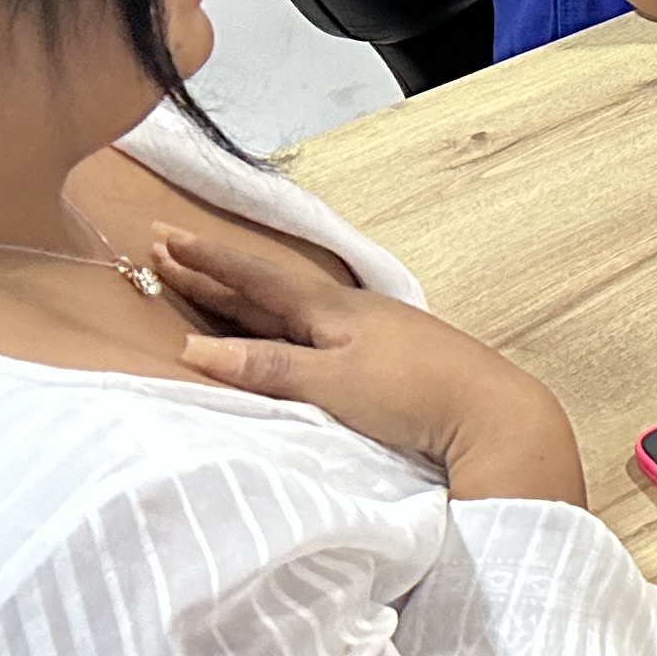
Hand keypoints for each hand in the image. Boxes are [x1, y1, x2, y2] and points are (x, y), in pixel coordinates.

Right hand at [155, 227, 584, 503]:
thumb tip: (198, 349)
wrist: (492, 414)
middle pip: (269, 291)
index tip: (164, 241)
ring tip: (207, 286)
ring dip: (246, 300)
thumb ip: (268, 366)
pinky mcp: (383, 362)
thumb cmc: (414, 393)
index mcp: (333, 309)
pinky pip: (314, 335)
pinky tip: (278, 334)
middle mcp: (348, 313)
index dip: (209, 263)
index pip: (258, 279)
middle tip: (166, 252)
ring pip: (291, 312)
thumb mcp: (331, 382)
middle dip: (216, 274)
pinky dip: (279, 330)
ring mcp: (368, 335)